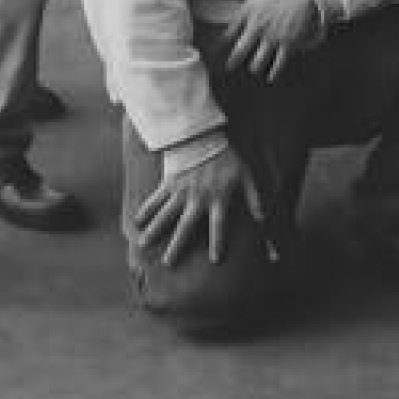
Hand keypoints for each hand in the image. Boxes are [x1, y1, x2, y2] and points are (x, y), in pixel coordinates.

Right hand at [134, 146, 270, 267]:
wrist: (205, 135)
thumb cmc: (227, 157)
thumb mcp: (246, 175)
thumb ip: (253, 197)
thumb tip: (262, 218)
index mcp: (218, 198)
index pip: (218, 226)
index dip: (218, 243)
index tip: (215, 260)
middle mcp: (197, 198)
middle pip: (185, 226)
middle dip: (177, 246)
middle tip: (168, 263)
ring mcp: (181, 191)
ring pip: (165, 215)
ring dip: (154, 231)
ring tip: (143, 245)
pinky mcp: (169, 182)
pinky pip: (154, 199)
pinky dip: (145, 210)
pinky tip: (136, 222)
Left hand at [224, 0, 324, 81]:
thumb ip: (242, 10)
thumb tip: (230, 25)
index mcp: (247, 13)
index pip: (226, 36)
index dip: (219, 48)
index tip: (216, 55)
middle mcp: (257, 27)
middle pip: (238, 54)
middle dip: (232, 64)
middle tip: (230, 68)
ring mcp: (273, 37)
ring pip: (256, 65)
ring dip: (254, 69)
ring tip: (254, 69)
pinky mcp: (289, 44)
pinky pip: (278, 66)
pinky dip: (273, 74)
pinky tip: (270, 77)